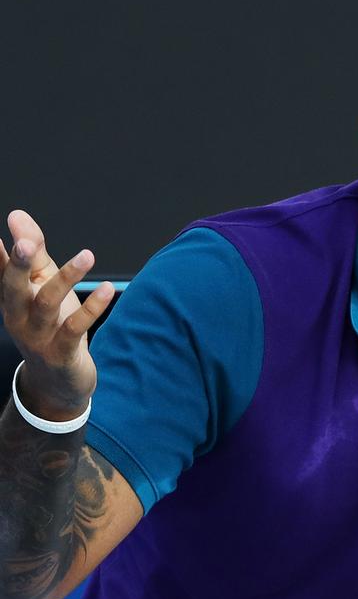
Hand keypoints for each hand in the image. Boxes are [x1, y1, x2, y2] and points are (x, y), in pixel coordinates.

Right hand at [0, 210, 113, 419]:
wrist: (58, 383)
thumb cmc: (50, 326)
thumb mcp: (41, 287)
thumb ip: (34, 253)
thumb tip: (17, 215)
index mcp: (10, 298)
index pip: (1, 270)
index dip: (1, 253)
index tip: (4, 231)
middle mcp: (17, 317)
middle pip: (12, 287)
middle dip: (19, 264)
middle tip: (29, 243)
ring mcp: (37, 337)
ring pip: (47, 304)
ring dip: (67, 278)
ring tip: (87, 256)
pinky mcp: (61, 354)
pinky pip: (74, 328)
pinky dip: (92, 308)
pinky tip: (107, 288)